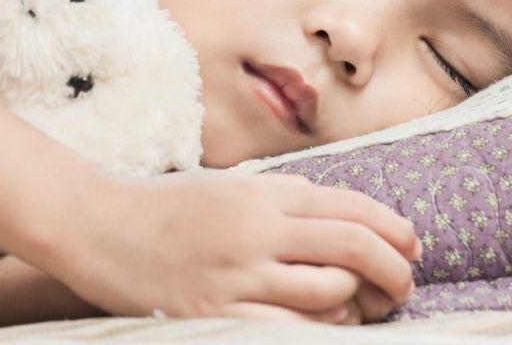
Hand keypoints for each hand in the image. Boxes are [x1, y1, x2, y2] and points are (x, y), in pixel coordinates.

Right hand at [50, 171, 419, 322]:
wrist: (99, 227)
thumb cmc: (166, 206)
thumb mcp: (229, 185)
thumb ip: (284, 196)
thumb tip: (343, 218)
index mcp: (262, 191)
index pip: (353, 206)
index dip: (395, 229)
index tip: (412, 246)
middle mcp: (257, 228)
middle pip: (355, 247)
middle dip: (395, 270)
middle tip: (405, 286)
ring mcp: (238, 274)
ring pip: (332, 292)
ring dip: (356, 303)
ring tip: (356, 306)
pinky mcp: (218, 313)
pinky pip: (292, 326)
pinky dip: (320, 325)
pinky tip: (322, 320)